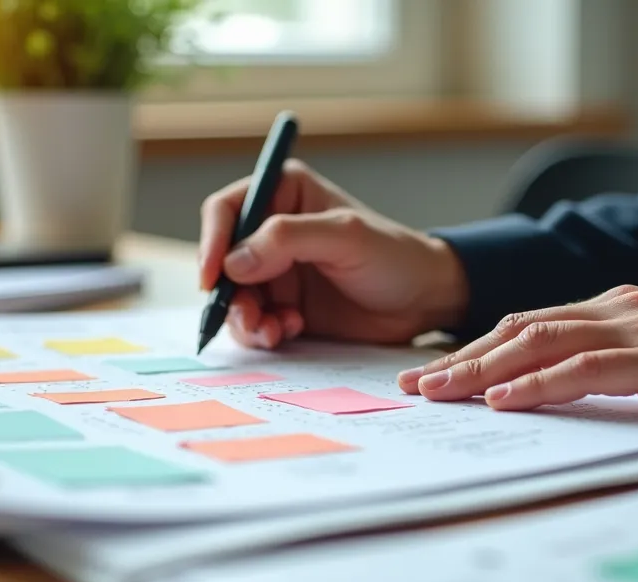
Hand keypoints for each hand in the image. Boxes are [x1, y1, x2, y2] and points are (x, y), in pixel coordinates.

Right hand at [199, 160, 468, 348]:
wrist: (425, 301)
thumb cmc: (395, 255)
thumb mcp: (345, 237)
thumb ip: (287, 239)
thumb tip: (232, 262)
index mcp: (284, 194)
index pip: (226, 210)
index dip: (212, 241)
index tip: (214, 276)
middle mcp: (272, 232)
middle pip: (221, 260)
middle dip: (227, 292)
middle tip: (249, 315)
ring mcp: (276, 272)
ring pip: (233, 296)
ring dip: (244, 318)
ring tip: (273, 330)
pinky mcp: (284, 306)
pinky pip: (253, 321)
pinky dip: (262, 331)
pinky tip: (289, 331)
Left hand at [397, 285, 637, 421]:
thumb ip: (621, 365)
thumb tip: (573, 392)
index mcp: (618, 308)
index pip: (529, 324)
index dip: (478, 348)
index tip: (437, 372)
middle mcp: (618, 308)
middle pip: (519, 328)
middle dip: (461, 359)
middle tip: (412, 385)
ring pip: (539, 342)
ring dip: (482, 370)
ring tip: (437, 392)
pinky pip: (585, 368)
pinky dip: (539, 383)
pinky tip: (503, 399)